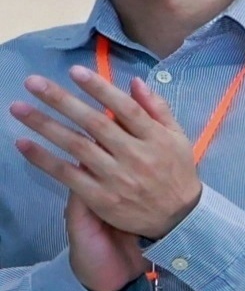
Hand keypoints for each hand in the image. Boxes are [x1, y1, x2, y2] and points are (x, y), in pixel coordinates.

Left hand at [15, 64, 206, 249]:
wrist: (180, 219)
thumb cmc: (176, 172)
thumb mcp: (177, 138)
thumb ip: (157, 109)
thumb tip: (135, 82)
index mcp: (155, 138)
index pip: (125, 108)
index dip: (99, 88)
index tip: (74, 71)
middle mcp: (135, 156)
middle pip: (95, 123)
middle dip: (62, 101)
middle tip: (33, 82)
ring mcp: (116, 178)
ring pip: (76, 146)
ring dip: (45, 125)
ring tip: (18, 109)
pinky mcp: (101, 197)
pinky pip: (67, 175)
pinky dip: (44, 160)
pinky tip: (23, 144)